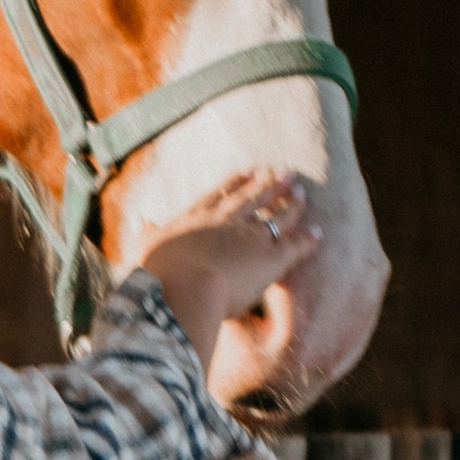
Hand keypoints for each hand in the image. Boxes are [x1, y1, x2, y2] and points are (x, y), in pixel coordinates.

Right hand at [129, 168, 320, 370]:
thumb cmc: (157, 275)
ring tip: (301, 193)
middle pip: (252, 199)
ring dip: (290, 204)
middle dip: (269, 184)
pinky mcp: (270, 258)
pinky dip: (306, 239)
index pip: (220, 195)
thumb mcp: (144, 249)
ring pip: (275, 216)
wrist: (182, 289)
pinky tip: (317, 233)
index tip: (250, 170)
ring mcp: (250, 237)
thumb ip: (146, 234)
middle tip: (285, 171)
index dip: (236, 182)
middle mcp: (226, 222)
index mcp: (196, 219)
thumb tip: (143, 220)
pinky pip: (293, 246)